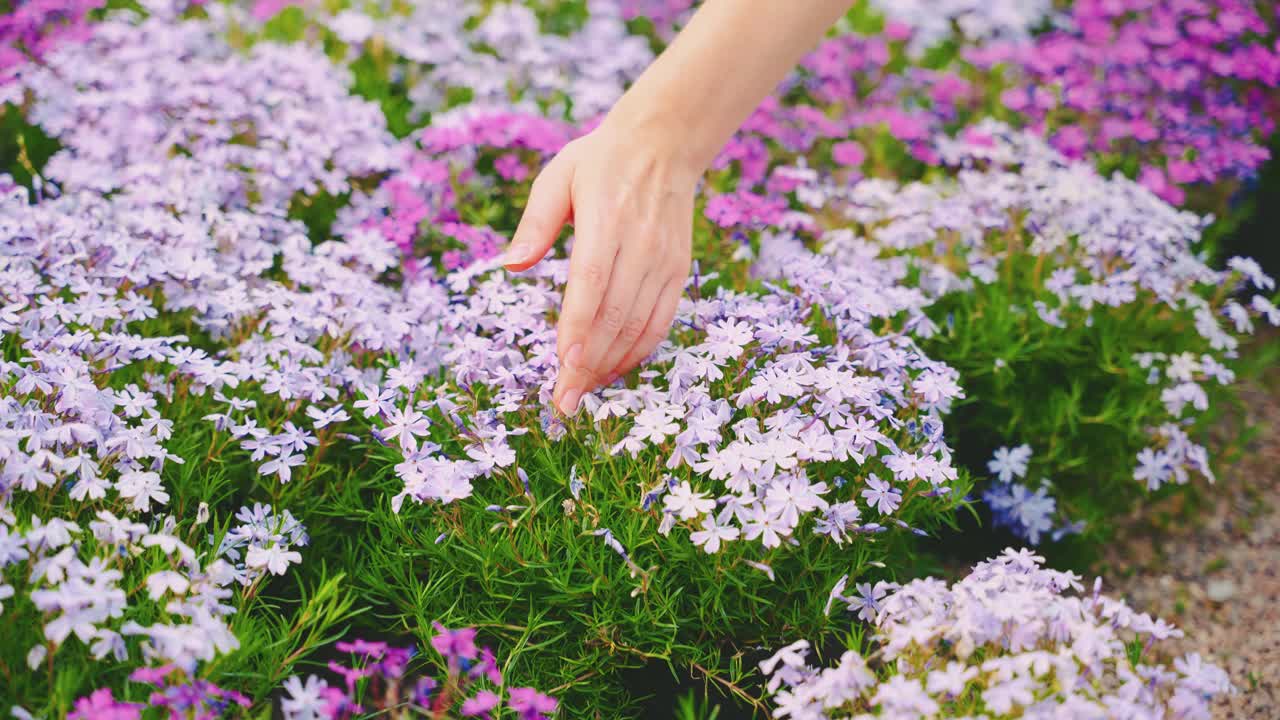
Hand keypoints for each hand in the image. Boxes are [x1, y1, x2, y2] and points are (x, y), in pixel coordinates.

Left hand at [503, 120, 697, 415]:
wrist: (665, 144)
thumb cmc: (600, 161)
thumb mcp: (558, 177)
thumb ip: (535, 223)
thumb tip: (510, 265)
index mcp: (607, 220)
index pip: (593, 284)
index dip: (579, 328)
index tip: (564, 366)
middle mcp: (641, 245)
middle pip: (615, 316)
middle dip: (589, 364)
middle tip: (564, 401)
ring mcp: (665, 261)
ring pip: (639, 326)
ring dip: (611, 365)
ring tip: (583, 393)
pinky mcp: (678, 271)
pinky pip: (660, 321)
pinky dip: (638, 351)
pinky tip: (614, 370)